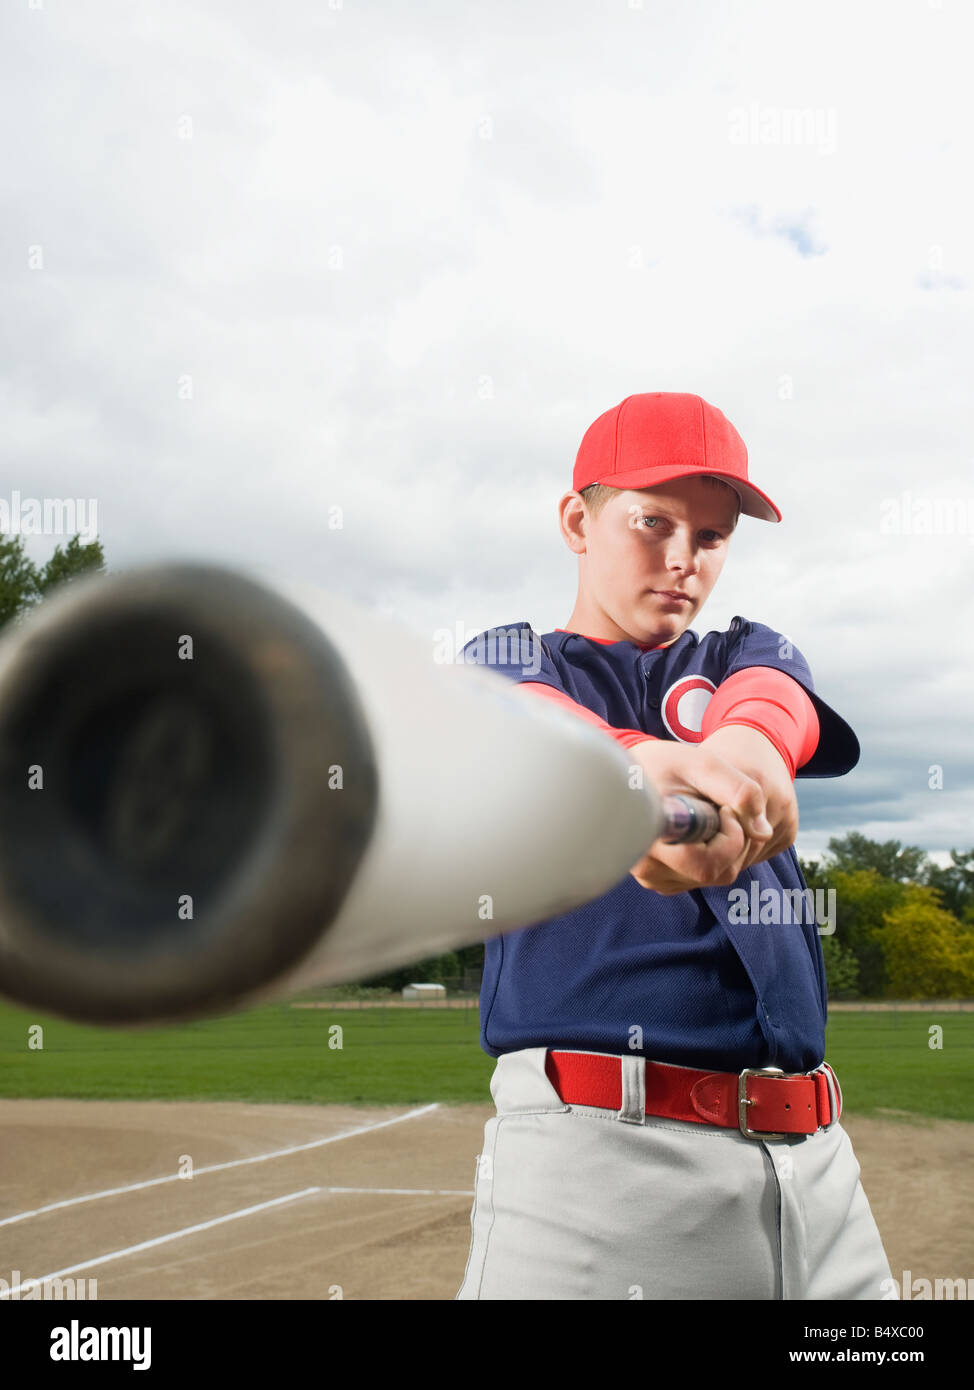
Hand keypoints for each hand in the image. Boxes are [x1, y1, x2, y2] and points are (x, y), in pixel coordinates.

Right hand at [625, 730, 796, 893]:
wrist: (627, 775)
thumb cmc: (662, 765)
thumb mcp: (702, 763)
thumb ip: (739, 790)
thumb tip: (763, 832)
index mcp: (652, 839)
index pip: (707, 863)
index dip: (729, 837)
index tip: (724, 807)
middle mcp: (649, 866)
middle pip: (719, 872)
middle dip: (733, 839)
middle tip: (719, 807)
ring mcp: (655, 877)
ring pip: (717, 877)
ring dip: (727, 847)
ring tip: (706, 815)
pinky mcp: (662, 881)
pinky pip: (707, 877)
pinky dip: (717, 855)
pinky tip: (701, 830)